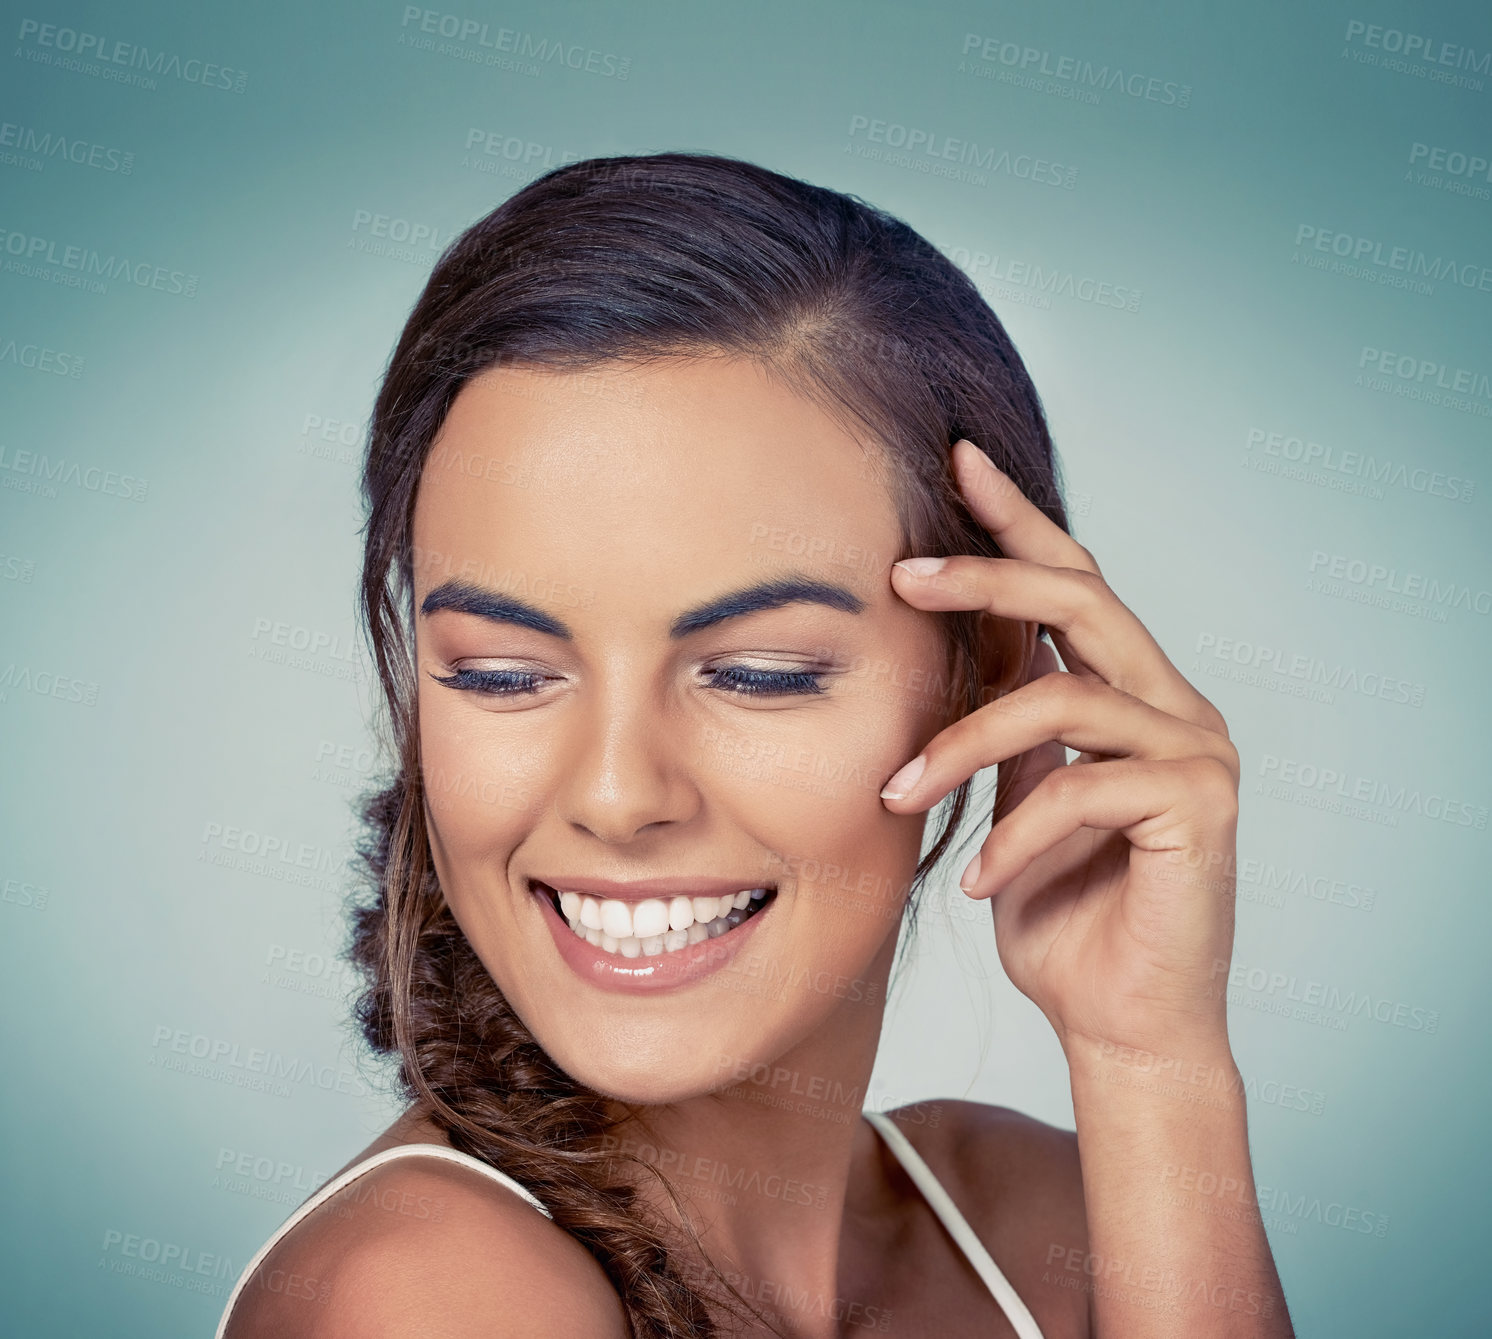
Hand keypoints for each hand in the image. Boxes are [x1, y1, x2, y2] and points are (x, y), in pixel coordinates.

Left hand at [879, 439, 1240, 1061]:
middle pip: (1080, 599)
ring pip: (1062, 699)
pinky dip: (1010, 835)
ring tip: (895, 797)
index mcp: (1130, 693)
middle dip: (984, 577)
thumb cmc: (1061, 914)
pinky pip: (1080, 789)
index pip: (1073, 582)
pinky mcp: (1200, 809)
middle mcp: (1175, 705)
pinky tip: (970, 882)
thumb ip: (1005, 729)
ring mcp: (1197, 752)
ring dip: (961, 744)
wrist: (1121, 1024)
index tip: (956, 461)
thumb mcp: (1016, 802)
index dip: (1016, 520)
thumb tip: (947, 656)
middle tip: (899, 575)